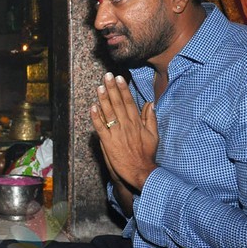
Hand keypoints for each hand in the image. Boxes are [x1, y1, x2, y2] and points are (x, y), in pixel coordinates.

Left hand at [90, 72, 157, 191]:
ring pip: (109, 113)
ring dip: (103, 99)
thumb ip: (151, 119)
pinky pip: (101, 128)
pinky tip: (92, 108)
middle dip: (112, 89)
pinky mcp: (108, 143)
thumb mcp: (153, 135)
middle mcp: (127, 126)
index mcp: (137, 123)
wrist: (141, 171)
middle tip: (107, 76)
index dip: (123, 89)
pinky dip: (96, 118)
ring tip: (99, 87)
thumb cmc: (147, 154)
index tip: (120, 78)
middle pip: (118, 104)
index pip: (129, 102)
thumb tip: (150, 104)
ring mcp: (117, 134)